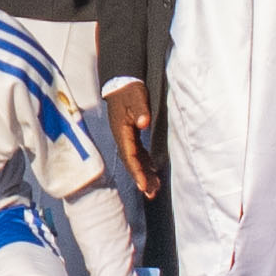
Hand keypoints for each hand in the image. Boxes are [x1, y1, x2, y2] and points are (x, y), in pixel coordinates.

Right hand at [101, 74, 160, 196]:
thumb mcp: (136, 97)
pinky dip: (144, 164)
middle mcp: (122, 137)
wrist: (121, 82)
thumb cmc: (129, 90)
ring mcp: (126, 137)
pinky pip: (137, 154)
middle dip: (141, 178)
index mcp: (122, 131)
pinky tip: (152, 172)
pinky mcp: (130, 134)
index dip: (137, 172)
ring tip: (154, 189)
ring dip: (144, 174)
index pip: (130, 156)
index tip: (144, 185)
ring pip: (135, 160)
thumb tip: (144, 123)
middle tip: (151, 193)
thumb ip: (141, 110)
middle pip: (132, 162)